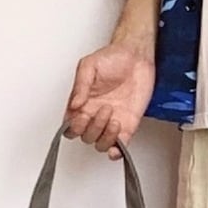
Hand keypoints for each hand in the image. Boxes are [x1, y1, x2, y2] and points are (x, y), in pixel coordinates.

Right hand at [62, 38, 154, 158]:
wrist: (136, 56)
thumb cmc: (113, 58)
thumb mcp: (89, 66)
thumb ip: (81, 85)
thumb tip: (74, 104)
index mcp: (82, 103)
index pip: (71, 127)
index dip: (74, 127)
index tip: (82, 115)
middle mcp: (95, 115)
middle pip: (86, 137)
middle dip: (94, 128)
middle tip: (104, 109)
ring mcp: (111, 121)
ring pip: (102, 144)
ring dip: (106, 137)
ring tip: (115, 118)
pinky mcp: (128, 124)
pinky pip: (121, 145)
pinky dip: (118, 151)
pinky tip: (118, 144)